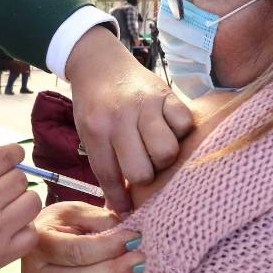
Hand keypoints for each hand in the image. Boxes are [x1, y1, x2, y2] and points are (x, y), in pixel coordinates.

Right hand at [0, 114, 41, 272]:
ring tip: (6, 205)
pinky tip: (8, 228)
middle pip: (20, 178)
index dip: (12, 153)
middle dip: (11, 177)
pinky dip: (24, 229)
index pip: (7, 155)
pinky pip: (30, 235)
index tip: (8, 159)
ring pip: (31, 203)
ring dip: (22, 201)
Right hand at [22, 202, 144, 272]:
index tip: (134, 238)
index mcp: (38, 245)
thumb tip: (130, 238)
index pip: (75, 251)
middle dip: (118, 272)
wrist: (45, 243)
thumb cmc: (64, 224)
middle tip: (143, 261)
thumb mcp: (78, 212)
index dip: (109, 247)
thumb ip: (102, 220)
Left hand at [65, 27, 193, 213]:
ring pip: (166, 151)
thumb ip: (104, 161)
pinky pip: (184, 125)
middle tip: (144, 169)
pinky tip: (169, 129)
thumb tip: (121, 204)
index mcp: (96, 130)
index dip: (120, 200)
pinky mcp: (166, 94)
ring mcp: (145, 105)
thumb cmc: (94, 103)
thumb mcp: (88, 131)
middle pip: (142, 170)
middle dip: (144, 177)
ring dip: (164, 158)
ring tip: (157, 151)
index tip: (127, 210)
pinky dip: (180, 132)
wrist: (99, 62)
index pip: (110, 176)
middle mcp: (120, 118)